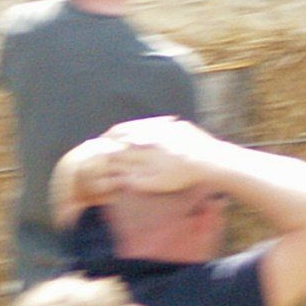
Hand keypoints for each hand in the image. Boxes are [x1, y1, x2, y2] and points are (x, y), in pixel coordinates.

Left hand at [100, 117, 221, 194]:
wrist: (209, 161)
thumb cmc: (197, 142)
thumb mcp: (179, 126)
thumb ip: (164, 124)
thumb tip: (158, 122)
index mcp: (151, 131)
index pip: (122, 131)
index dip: (111, 135)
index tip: (105, 137)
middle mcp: (147, 145)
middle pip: (118, 147)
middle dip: (105, 150)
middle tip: (96, 153)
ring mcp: (148, 163)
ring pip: (120, 165)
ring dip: (109, 166)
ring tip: (100, 169)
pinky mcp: (152, 181)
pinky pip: (130, 181)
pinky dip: (120, 181)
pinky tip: (114, 183)